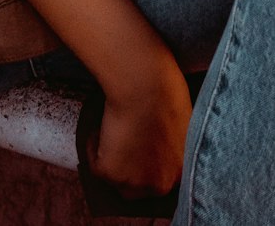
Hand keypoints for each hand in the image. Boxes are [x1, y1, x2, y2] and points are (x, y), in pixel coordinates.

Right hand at [91, 57, 193, 199]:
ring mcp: (134, 183)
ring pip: (115, 179)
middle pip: (137, 190)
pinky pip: (95, 165)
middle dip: (128, 170)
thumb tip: (155, 146)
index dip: (147, 168)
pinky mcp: (110, 173)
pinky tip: (102, 126)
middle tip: (120, 146)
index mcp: (181, 173)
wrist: (145, 83)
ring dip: (111, 158)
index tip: (138, 155)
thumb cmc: (166, 90)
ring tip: (111, 131)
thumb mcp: (179, 124)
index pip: (161, 184)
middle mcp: (159, 185)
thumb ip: (171, 145)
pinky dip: (93, 146)